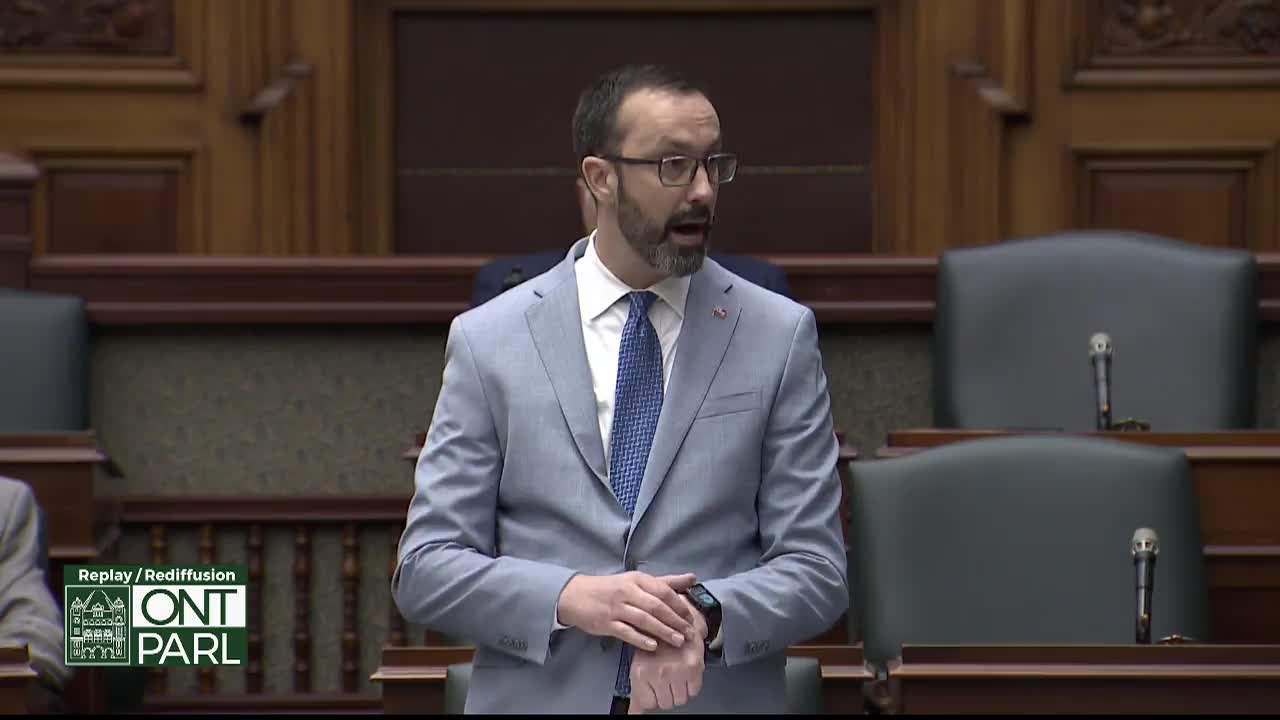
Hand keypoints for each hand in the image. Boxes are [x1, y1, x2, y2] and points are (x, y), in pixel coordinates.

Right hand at [556, 572, 697, 650]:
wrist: (575, 595)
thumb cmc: (610, 588)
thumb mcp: (636, 581)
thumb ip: (664, 582)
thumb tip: (693, 578)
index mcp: (637, 580)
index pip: (663, 591)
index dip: (679, 605)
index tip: (692, 618)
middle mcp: (628, 591)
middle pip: (656, 606)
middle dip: (675, 621)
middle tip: (690, 633)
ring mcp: (616, 608)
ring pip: (644, 619)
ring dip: (663, 631)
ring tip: (678, 641)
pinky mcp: (606, 623)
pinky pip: (626, 632)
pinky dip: (640, 639)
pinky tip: (653, 646)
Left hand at [629, 596, 707, 713]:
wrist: (675, 620)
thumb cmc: (656, 643)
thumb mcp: (640, 665)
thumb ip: (637, 693)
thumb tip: (633, 714)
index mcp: (641, 673)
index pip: (648, 704)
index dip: (653, 696)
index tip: (655, 686)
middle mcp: (658, 673)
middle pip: (666, 703)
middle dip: (667, 693)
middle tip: (666, 677)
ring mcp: (676, 671)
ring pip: (680, 699)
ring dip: (679, 689)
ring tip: (675, 673)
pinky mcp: (693, 668)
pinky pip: (694, 691)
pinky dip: (692, 684)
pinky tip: (685, 671)